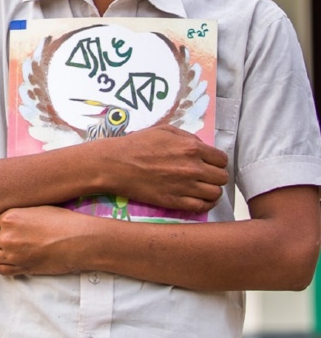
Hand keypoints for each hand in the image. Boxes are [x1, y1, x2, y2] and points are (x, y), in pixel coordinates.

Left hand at [0, 206, 94, 275]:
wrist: (78, 240)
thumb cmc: (61, 221)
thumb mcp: (35, 208)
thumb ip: (16, 214)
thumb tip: (4, 219)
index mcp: (9, 216)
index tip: (4, 229)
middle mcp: (7, 235)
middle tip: (10, 240)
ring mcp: (13, 253)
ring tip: (11, 250)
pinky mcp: (21, 268)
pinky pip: (0, 270)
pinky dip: (3, 266)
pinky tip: (13, 261)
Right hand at [100, 125, 228, 212]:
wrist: (115, 164)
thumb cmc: (137, 144)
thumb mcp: (163, 130)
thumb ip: (187, 136)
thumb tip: (203, 147)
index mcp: (191, 147)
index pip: (222, 159)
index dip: (217, 161)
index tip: (209, 163)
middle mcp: (193, 168)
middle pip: (222, 177)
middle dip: (215, 176)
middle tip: (205, 175)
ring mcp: (185, 187)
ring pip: (216, 194)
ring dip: (211, 190)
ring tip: (201, 188)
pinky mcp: (175, 202)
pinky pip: (203, 207)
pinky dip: (205, 204)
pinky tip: (198, 199)